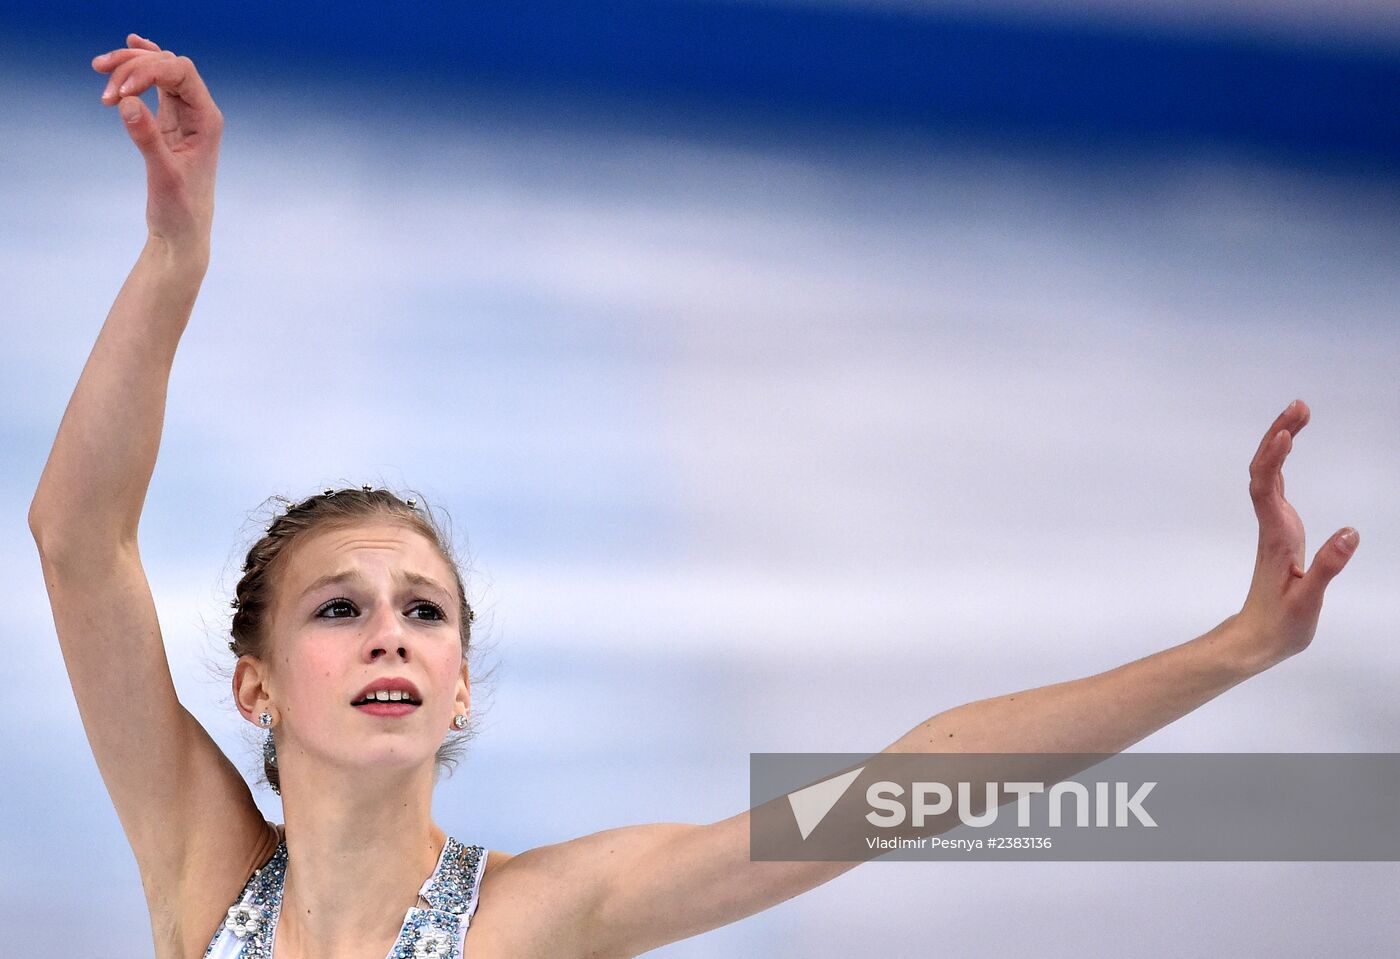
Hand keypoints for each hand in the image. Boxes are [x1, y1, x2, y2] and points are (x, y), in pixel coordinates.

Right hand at [92, 34, 222, 251]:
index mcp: (207, 121)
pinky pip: (157, 84)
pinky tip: (128, 52)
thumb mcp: (163, 176)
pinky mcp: (169, 121)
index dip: (148, 70)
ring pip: (160, 72)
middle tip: (101, 79)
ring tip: (99, 68)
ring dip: (131, 65)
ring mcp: (185, 115)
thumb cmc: (181, 209)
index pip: (181, 73)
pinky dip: (140, 70)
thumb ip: (147, 139)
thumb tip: (127, 102)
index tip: (119, 90)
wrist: (183, 231)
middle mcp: (200, 112)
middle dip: (134, 65)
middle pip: (169, 66)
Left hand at [1232, 399, 1357, 671]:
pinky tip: (1288, 444)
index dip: (1273, 460)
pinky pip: (1275, 485)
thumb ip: (1327, 567)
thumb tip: (1350, 533)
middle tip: (1300, 405)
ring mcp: (1273, 525)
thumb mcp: (1308, 600)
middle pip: (1265, 470)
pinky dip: (1281, 460)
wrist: (1258, 638)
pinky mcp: (1279, 530)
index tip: (1287, 434)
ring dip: (1279, 441)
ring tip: (1300, 412)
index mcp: (1276, 536)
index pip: (1266, 488)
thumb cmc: (1281, 623)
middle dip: (1279, 434)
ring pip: (1269, 475)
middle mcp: (1271, 524)